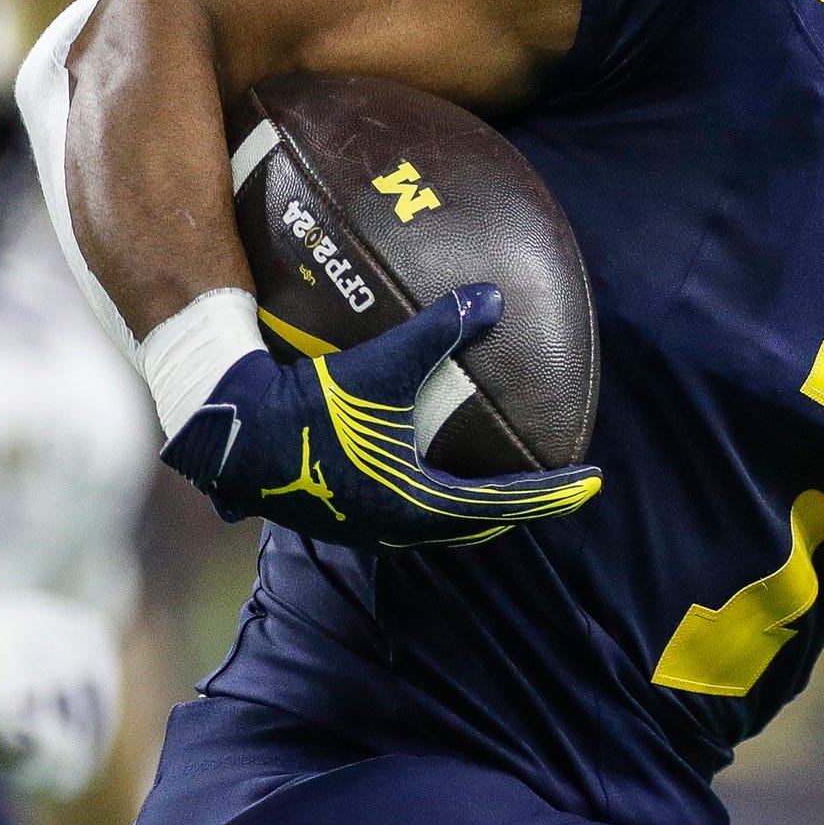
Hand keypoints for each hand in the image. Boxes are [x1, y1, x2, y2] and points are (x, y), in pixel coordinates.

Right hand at [159, 284, 601, 550]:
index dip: (552, 492)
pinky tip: (422, 476)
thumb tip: (494, 297)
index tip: (591, 482)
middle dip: (515, 507)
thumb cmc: (313, 400)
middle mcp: (393, 527)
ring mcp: (361, 527)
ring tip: (494, 486)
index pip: (504, 503)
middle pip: (473, 525)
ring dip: (469, 508)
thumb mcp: (384, 363)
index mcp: (415, 503)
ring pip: (435, 526)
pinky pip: (401, 515)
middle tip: (551, 488)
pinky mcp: (334, 514)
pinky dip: (430, 500)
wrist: (232, 430)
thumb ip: (441, 330)